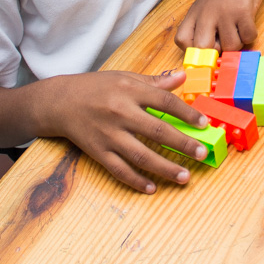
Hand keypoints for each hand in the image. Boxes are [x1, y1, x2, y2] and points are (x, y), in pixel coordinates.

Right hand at [46, 70, 211, 192]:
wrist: (59, 102)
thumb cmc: (95, 87)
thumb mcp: (125, 77)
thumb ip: (155, 81)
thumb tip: (182, 76)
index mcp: (129, 91)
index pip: (165, 101)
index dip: (187, 113)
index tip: (204, 124)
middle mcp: (120, 112)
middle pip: (157, 130)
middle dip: (182, 143)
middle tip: (202, 153)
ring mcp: (109, 135)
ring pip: (141, 155)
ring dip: (165, 168)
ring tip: (185, 176)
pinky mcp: (98, 151)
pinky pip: (119, 170)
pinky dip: (136, 181)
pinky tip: (152, 187)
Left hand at [175, 0, 263, 50]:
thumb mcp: (205, 6)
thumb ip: (202, 27)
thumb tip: (208, 55)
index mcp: (194, 13)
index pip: (181, 41)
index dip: (194, 50)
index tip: (207, 46)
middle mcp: (206, 13)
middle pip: (203, 48)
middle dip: (217, 51)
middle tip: (225, 40)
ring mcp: (224, 12)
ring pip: (230, 46)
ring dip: (238, 42)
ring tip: (239, 27)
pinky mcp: (243, 11)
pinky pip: (248, 38)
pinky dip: (251, 34)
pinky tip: (248, 22)